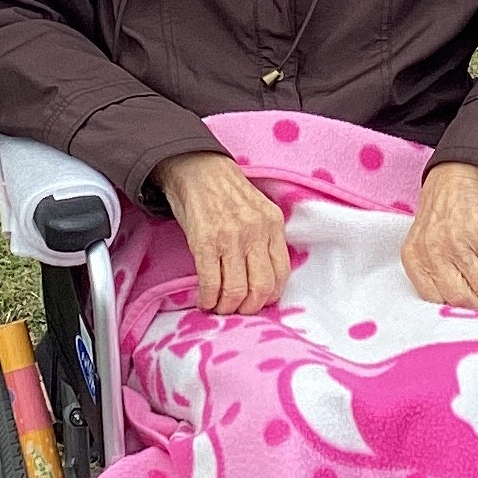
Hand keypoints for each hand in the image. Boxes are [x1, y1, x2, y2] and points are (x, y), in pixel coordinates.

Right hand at [157, 150, 292, 314]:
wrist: (196, 168)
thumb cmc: (226, 191)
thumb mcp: (258, 208)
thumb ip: (266, 237)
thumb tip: (266, 274)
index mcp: (273, 224)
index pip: (281, 273)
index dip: (270, 296)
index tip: (258, 301)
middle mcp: (255, 231)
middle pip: (261, 287)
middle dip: (249, 307)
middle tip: (238, 309)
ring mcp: (230, 237)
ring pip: (235, 290)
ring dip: (226, 306)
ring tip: (219, 306)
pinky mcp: (204, 241)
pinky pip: (210, 282)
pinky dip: (207, 298)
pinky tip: (204, 299)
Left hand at [400, 161, 477, 310]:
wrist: (454, 182)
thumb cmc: (438, 221)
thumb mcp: (422, 247)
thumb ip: (432, 275)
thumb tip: (456, 310)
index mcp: (413, 258)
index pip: (432, 299)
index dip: (455, 316)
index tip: (470, 326)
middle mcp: (431, 252)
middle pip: (459, 297)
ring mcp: (455, 243)